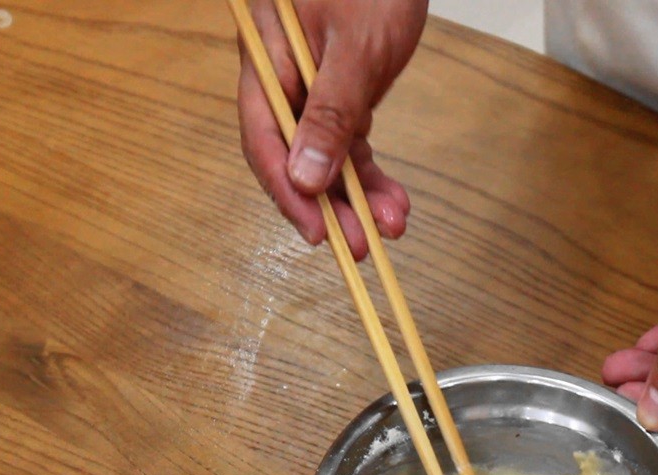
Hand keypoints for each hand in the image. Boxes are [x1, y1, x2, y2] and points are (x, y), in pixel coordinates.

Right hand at [237, 0, 427, 257]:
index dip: (287, 190)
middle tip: (361, 243)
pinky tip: (392, 200)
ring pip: (325, 156)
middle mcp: (284, 79)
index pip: (265, 138)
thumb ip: (331, 111)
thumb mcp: (358, 47)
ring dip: (357, 195)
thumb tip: (306, 178)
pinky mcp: (341, 93)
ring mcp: (312, 88)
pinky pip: (349, 142)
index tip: (316, 231)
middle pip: (294, 155)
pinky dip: (370, 172)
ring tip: (390, 226)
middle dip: (328, 204)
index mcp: (269, 59)